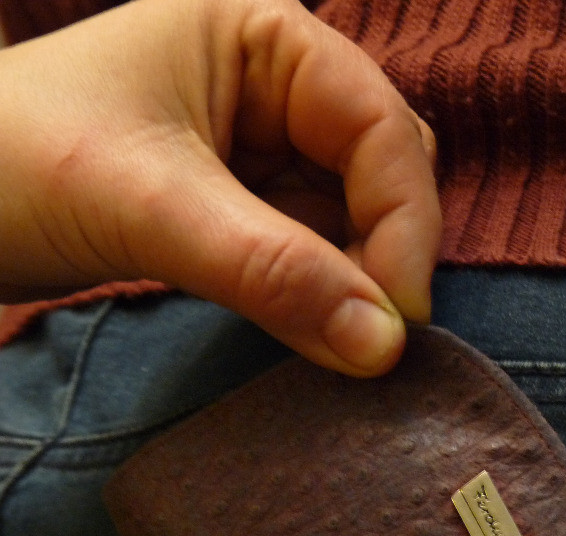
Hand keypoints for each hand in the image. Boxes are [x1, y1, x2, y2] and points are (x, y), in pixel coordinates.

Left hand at [0, 0, 440, 374]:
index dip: (403, 219)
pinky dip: (323, 293)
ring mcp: (260, 145)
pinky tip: (314, 328)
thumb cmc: (13, 162)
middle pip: (382, 168)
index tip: (399, 315)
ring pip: (355, 216)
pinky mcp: (244, 204)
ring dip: (358, 279)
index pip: (377, 124)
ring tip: (343, 340)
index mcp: (260, 35)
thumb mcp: (149, 207)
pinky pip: (314, 249)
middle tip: (375, 334)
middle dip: (385, 248)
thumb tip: (386, 346)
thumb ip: (273, 272)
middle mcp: (274, 83)